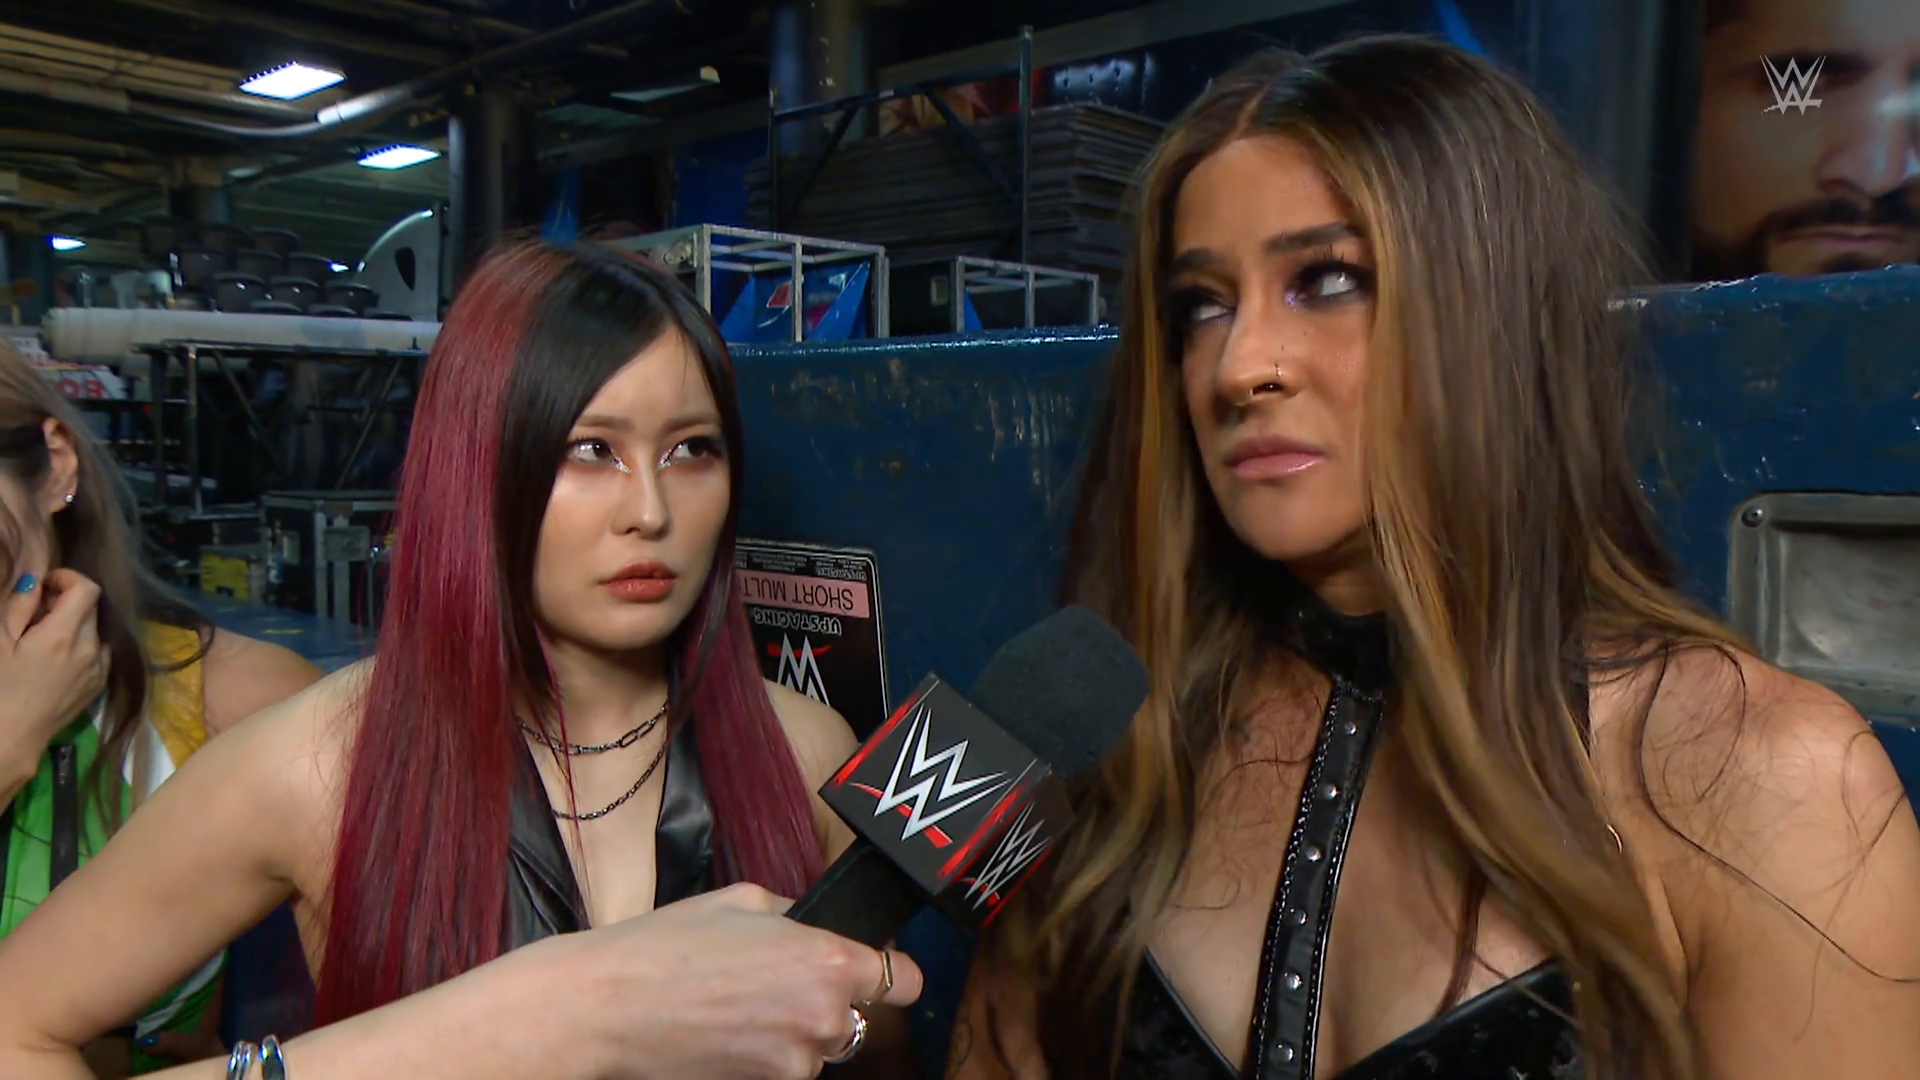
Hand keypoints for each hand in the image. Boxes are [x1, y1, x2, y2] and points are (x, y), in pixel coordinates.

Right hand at [0, 568, 106, 790]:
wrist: (10, 736)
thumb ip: (20, 605)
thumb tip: (35, 580)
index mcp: (64, 635)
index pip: (87, 588)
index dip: (66, 578)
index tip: (45, 586)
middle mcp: (91, 649)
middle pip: (91, 608)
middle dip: (66, 602)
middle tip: (35, 616)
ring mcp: (99, 668)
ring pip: (95, 630)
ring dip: (75, 625)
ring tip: (44, 640)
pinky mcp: (98, 685)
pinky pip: (99, 653)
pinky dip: (83, 646)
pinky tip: (58, 660)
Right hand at [560, 883, 923, 1079]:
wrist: (609, 1006)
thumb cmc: (668, 946)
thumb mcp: (744, 900)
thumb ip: (796, 915)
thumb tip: (814, 925)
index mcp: (828, 961)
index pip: (906, 980)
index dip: (891, 971)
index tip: (873, 967)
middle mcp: (823, 1018)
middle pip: (859, 1016)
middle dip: (829, 999)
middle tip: (777, 980)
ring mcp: (796, 1062)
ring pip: (819, 1045)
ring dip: (796, 1029)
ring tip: (740, 1005)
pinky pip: (786, 1066)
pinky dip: (767, 1052)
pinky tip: (727, 1030)